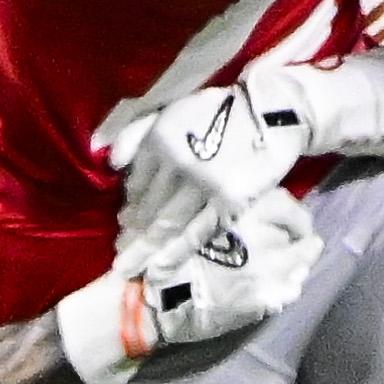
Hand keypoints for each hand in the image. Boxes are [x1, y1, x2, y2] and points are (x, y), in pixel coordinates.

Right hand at [58, 192, 325, 383]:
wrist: (148, 296)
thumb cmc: (161, 249)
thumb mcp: (190, 211)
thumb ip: (223, 205)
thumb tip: (250, 203)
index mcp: (242, 208)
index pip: (288, 205)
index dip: (293, 215)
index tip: (290, 221)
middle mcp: (260, 236)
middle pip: (302, 234)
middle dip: (302, 239)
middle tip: (298, 243)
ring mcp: (264, 269)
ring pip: (301, 264)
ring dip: (298, 264)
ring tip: (293, 266)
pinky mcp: (261, 299)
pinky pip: (289, 292)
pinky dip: (287, 289)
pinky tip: (279, 288)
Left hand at [104, 65, 319, 268]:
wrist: (271, 112)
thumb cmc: (220, 113)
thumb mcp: (173, 111)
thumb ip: (138, 133)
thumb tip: (112, 164)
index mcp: (160, 138)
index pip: (136, 182)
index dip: (129, 206)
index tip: (124, 223)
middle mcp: (176, 162)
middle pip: (147, 207)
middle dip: (131, 235)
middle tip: (119, 256)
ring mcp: (202, 184)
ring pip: (166, 225)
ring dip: (144, 251)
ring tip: (129, 270)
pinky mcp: (228, 202)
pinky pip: (195, 234)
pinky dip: (173, 256)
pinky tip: (157, 272)